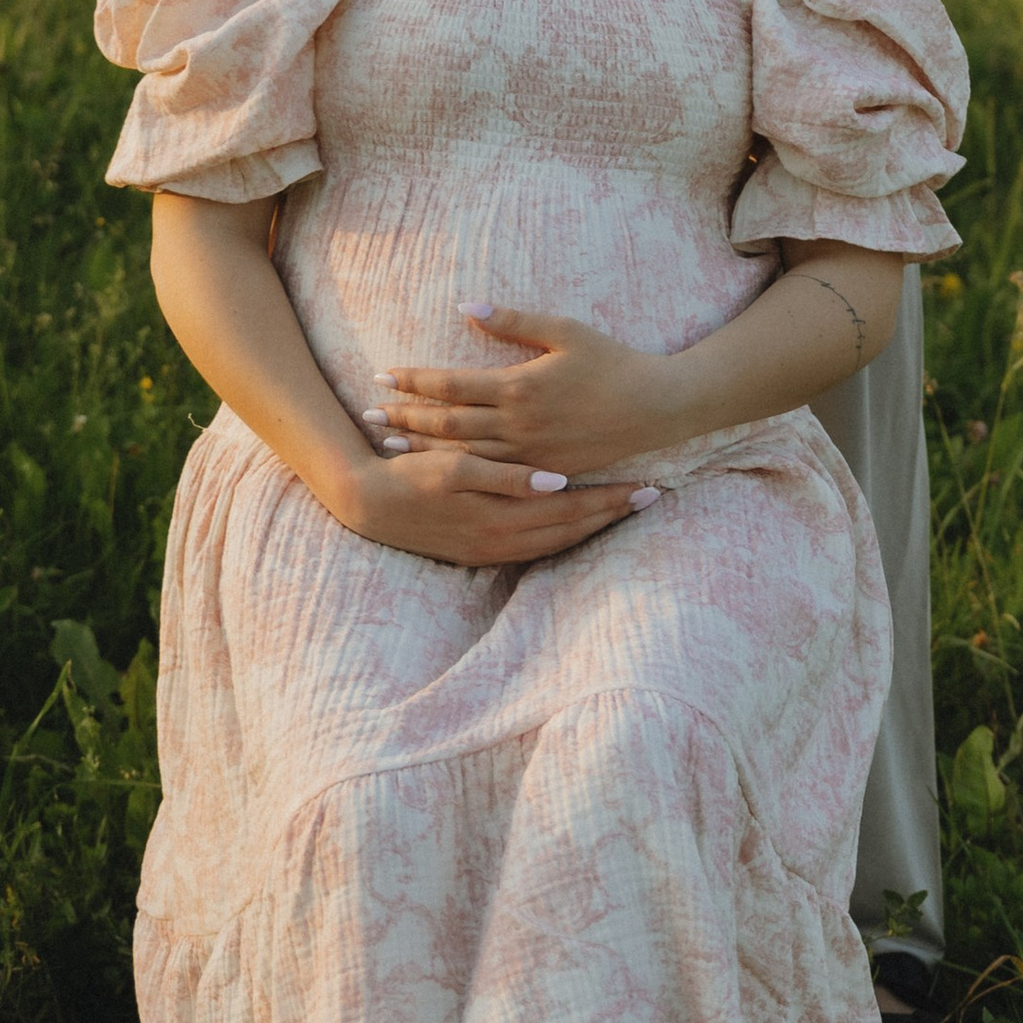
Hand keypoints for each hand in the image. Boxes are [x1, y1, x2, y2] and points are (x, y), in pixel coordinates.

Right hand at [335, 442, 648, 570]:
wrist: (369, 506)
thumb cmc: (411, 477)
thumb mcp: (456, 470)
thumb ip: (508, 476)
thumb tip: (557, 483)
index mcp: (503, 517)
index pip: (571, 511)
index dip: (609, 499)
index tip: (646, 486)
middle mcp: (505, 541)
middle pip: (573, 530)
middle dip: (613, 513)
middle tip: (653, 496)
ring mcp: (494, 550)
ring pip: (559, 542)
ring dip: (593, 527)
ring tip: (626, 509)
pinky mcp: (484, 552)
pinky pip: (538, 548)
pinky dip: (565, 537)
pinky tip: (579, 525)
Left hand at [376, 307, 679, 478]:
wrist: (658, 408)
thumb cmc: (614, 362)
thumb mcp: (565, 330)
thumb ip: (514, 320)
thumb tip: (467, 305)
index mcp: (518, 387)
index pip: (450, 385)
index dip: (413, 380)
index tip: (382, 374)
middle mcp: (517, 425)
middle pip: (446, 423)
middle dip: (404, 415)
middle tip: (369, 413)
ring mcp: (529, 454)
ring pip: (462, 454)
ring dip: (423, 446)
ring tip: (390, 442)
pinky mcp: (543, 472)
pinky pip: (491, 475)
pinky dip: (458, 469)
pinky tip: (440, 467)